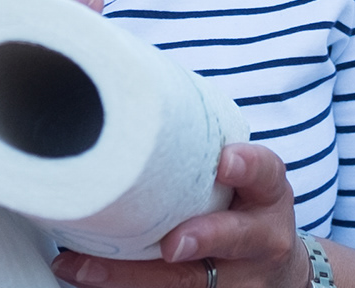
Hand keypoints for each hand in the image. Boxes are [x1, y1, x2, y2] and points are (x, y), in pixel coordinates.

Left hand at [48, 143, 308, 287]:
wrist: (273, 268)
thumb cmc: (238, 204)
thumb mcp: (243, 178)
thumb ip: (201, 148)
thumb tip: (120, 87)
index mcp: (267, 194)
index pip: (266, 173)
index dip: (248, 166)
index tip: (224, 161)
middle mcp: (262, 238)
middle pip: (234, 239)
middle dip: (203, 238)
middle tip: (170, 243)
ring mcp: (241, 280)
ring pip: (190, 284)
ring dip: (130, 277)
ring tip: (83, 268)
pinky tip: (81, 279)